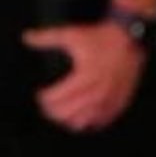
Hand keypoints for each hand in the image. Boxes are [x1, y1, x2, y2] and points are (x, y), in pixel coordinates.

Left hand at [22, 18, 146, 131]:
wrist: (130, 36)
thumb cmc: (100, 36)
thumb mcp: (72, 35)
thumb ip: (47, 38)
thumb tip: (25, 37)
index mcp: (84, 76)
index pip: (56, 97)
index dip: (44, 98)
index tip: (39, 95)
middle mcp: (98, 90)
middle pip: (66, 113)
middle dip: (52, 111)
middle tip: (46, 106)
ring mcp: (109, 98)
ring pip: (82, 121)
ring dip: (67, 120)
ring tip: (60, 113)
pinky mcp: (119, 101)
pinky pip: (100, 121)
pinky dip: (87, 122)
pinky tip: (79, 118)